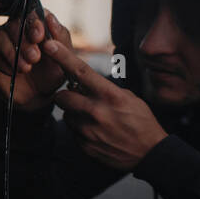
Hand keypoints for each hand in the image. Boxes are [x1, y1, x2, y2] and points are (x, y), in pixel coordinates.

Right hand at [0, 9, 73, 111]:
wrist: (38, 96)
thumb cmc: (51, 74)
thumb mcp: (63, 57)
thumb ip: (61, 37)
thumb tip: (50, 17)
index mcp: (34, 25)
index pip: (30, 14)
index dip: (33, 24)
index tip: (39, 37)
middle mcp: (15, 29)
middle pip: (12, 24)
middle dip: (23, 41)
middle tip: (34, 57)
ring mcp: (0, 42)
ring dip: (12, 52)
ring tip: (25, 68)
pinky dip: (2, 63)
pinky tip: (12, 72)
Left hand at [41, 37, 166, 170]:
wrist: (150, 154)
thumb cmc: (141, 122)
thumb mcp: (128, 99)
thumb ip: (104, 90)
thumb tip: (82, 83)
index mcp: (110, 96)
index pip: (81, 71)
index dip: (62, 57)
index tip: (49, 44)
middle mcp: (96, 112)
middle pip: (61, 96)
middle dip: (65, 95)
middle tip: (76, 98)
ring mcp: (88, 131)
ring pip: (66, 115)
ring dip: (74, 114)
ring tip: (93, 118)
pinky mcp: (85, 146)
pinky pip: (72, 131)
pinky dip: (80, 129)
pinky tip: (97, 132)